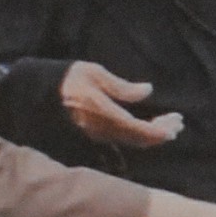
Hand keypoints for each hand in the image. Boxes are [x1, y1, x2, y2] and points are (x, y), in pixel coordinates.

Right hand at [60, 60, 181, 149]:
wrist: (37, 93)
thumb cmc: (68, 78)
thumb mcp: (95, 74)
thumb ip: (122, 87)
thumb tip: (147, 91)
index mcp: (106, 115)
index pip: (139, 130)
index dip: (160, 131)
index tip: (176, 124)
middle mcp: (103, 131)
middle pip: (139, 139)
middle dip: (161, 133)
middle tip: (178, 123)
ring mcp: (97, 136)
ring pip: (131, 141)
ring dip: (152, 135)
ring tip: (168, 125)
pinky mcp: (92, 136)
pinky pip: (121, 140)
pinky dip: (138, 135)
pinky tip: (147, 128)